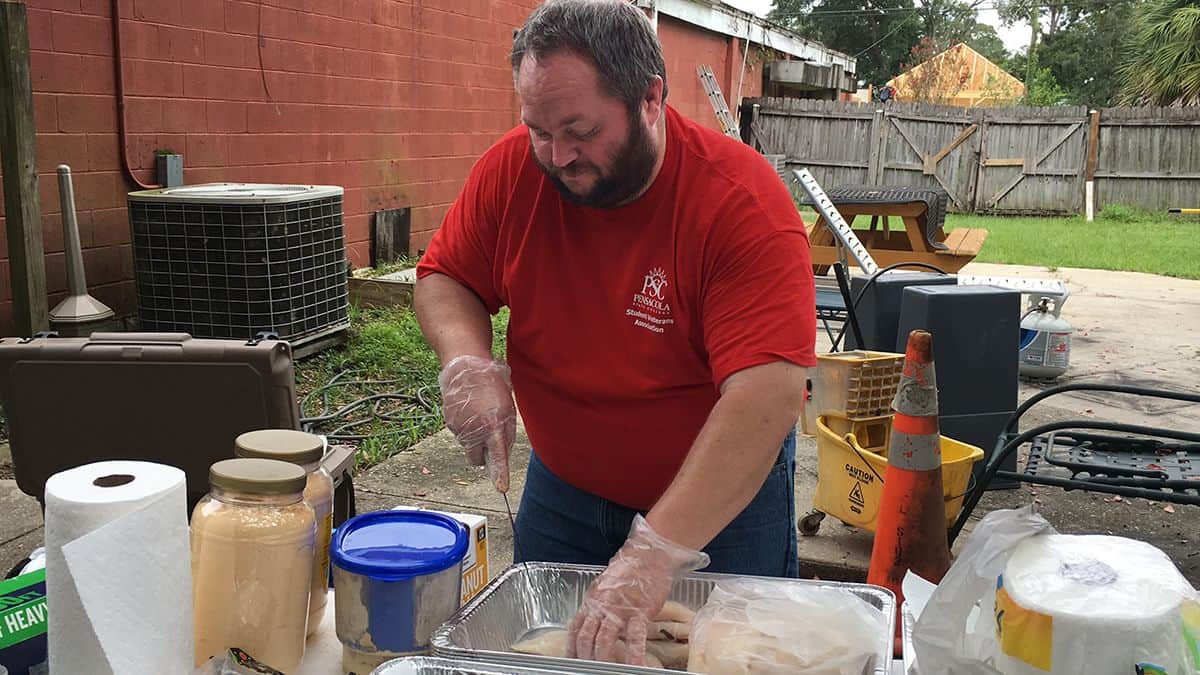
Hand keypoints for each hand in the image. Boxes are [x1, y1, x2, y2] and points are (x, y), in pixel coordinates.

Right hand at [437, 355, 515, 491]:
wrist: (465, 367)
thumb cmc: (492, 385)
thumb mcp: (508, 407)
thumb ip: (506, 432)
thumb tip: (502, 454)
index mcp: (493, 424)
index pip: (497, 456)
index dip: (500, 474)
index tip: (502, 488)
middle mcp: (474, 429)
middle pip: (476, 460)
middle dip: (482, 456)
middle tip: (489, 438)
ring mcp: (459, 428)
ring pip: (468, 445)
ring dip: (474, 437)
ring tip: (479, 413)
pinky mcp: (449, 423)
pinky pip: (460, 434)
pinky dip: (466, 427)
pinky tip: (470, 409)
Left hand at [567, 515, 709, 664]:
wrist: (650, 554)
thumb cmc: (632, 567)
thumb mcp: (608, 584)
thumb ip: (601, 602)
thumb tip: (598, 617)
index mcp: (593, 600)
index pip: (575, 627)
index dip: (571, 646)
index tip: (571, 659)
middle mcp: (601, 606)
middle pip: (586, 637)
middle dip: (585, 656)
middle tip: (589, 667)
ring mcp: (619, 609)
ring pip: (603, 640)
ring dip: (603, 658)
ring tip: (608, 670)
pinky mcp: (639, 612)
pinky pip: (634, 638)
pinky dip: (633, 654)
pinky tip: (635, 666)